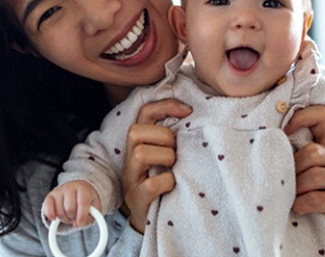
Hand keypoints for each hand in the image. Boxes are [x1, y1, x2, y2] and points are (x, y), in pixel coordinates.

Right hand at [43, 180, 100, 227]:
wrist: (78, 189)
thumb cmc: (87, 200)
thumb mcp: (95, 207)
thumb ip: (91, 216)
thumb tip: (78, 224)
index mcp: (83, 188)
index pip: (82, 202)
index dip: (81, 215)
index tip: (80, 224)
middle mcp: (70, 187)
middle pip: (70, 208)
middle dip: (73, 217)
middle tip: (75, 218)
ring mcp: (59, 191)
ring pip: (59, 210)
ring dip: (64, 218)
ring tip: (69, 215)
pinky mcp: (50, 196)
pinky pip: (47, 207)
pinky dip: (50, 215)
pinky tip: (55, 218)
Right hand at [122, 99, 191, 232]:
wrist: (153, 217)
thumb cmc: (164, 180)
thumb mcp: (167, 153)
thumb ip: (173, 136)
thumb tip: (193, 114)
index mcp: (140, 143)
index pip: (145, 112)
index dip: (165, 106)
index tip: (188, 111)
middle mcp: (131, 158)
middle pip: (136, 131)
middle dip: (163, 137)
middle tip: (176, 151)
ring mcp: (132, 179)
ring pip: (140, 154)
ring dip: (165, 157)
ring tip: (173, 167)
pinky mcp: (137, 199)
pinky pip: (150, 185)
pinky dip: (166, 182)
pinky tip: (173, 185)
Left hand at [284, 105, 324, 252]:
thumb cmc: (307, 185)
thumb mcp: (301, 162)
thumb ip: (291, 147)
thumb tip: (263, 136)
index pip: (321, 115)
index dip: (302, 117)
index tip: (284, 131)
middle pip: (312, 152)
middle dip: (293, 168)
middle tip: (286, 179)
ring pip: (314, 175)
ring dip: (295, 188)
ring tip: (291, 194)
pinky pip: (314, 198)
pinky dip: (299, 204)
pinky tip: (296, 206)